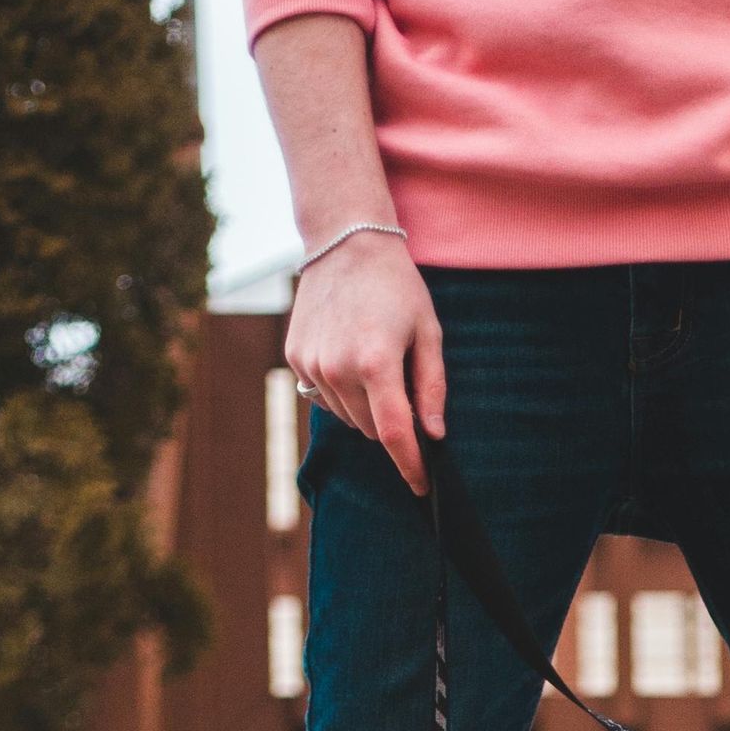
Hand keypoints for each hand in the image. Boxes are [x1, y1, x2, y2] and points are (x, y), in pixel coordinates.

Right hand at [287, 232, 446, 495]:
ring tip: (374, 360)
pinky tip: (349, 355)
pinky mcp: (296, 358)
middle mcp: (338, 369)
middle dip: (391, 423)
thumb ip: (431, 387)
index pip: (395, 434)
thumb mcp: (429, 333)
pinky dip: (341, 389)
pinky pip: (323, 396)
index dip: (411, 465)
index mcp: (377, 363)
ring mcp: (312, 365)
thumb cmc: (397, 287)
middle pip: (371, 429)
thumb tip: (433, 434)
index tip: (422, 486)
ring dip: (365, 406)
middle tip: (402, 384)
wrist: (345, 243)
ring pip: (347, 416)